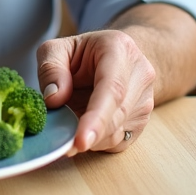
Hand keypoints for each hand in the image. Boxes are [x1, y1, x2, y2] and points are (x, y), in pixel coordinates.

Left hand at [36, 29, 155, 154]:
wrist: (117, 57)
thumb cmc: (84, 53)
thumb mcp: (57, 49)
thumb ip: (50, 69)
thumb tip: (53, 99)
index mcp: (119, 51)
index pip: (112, 89)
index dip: (97, 118)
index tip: (80, 140)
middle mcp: (140, 75)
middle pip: (117, 115)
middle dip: (88, 134)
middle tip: (62, 145)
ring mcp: (145, 100)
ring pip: (117, 133)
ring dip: (90, 138)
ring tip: (70, 123)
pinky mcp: (141, 122)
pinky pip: (118, 142)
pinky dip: (97, 142)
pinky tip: (86, 126)